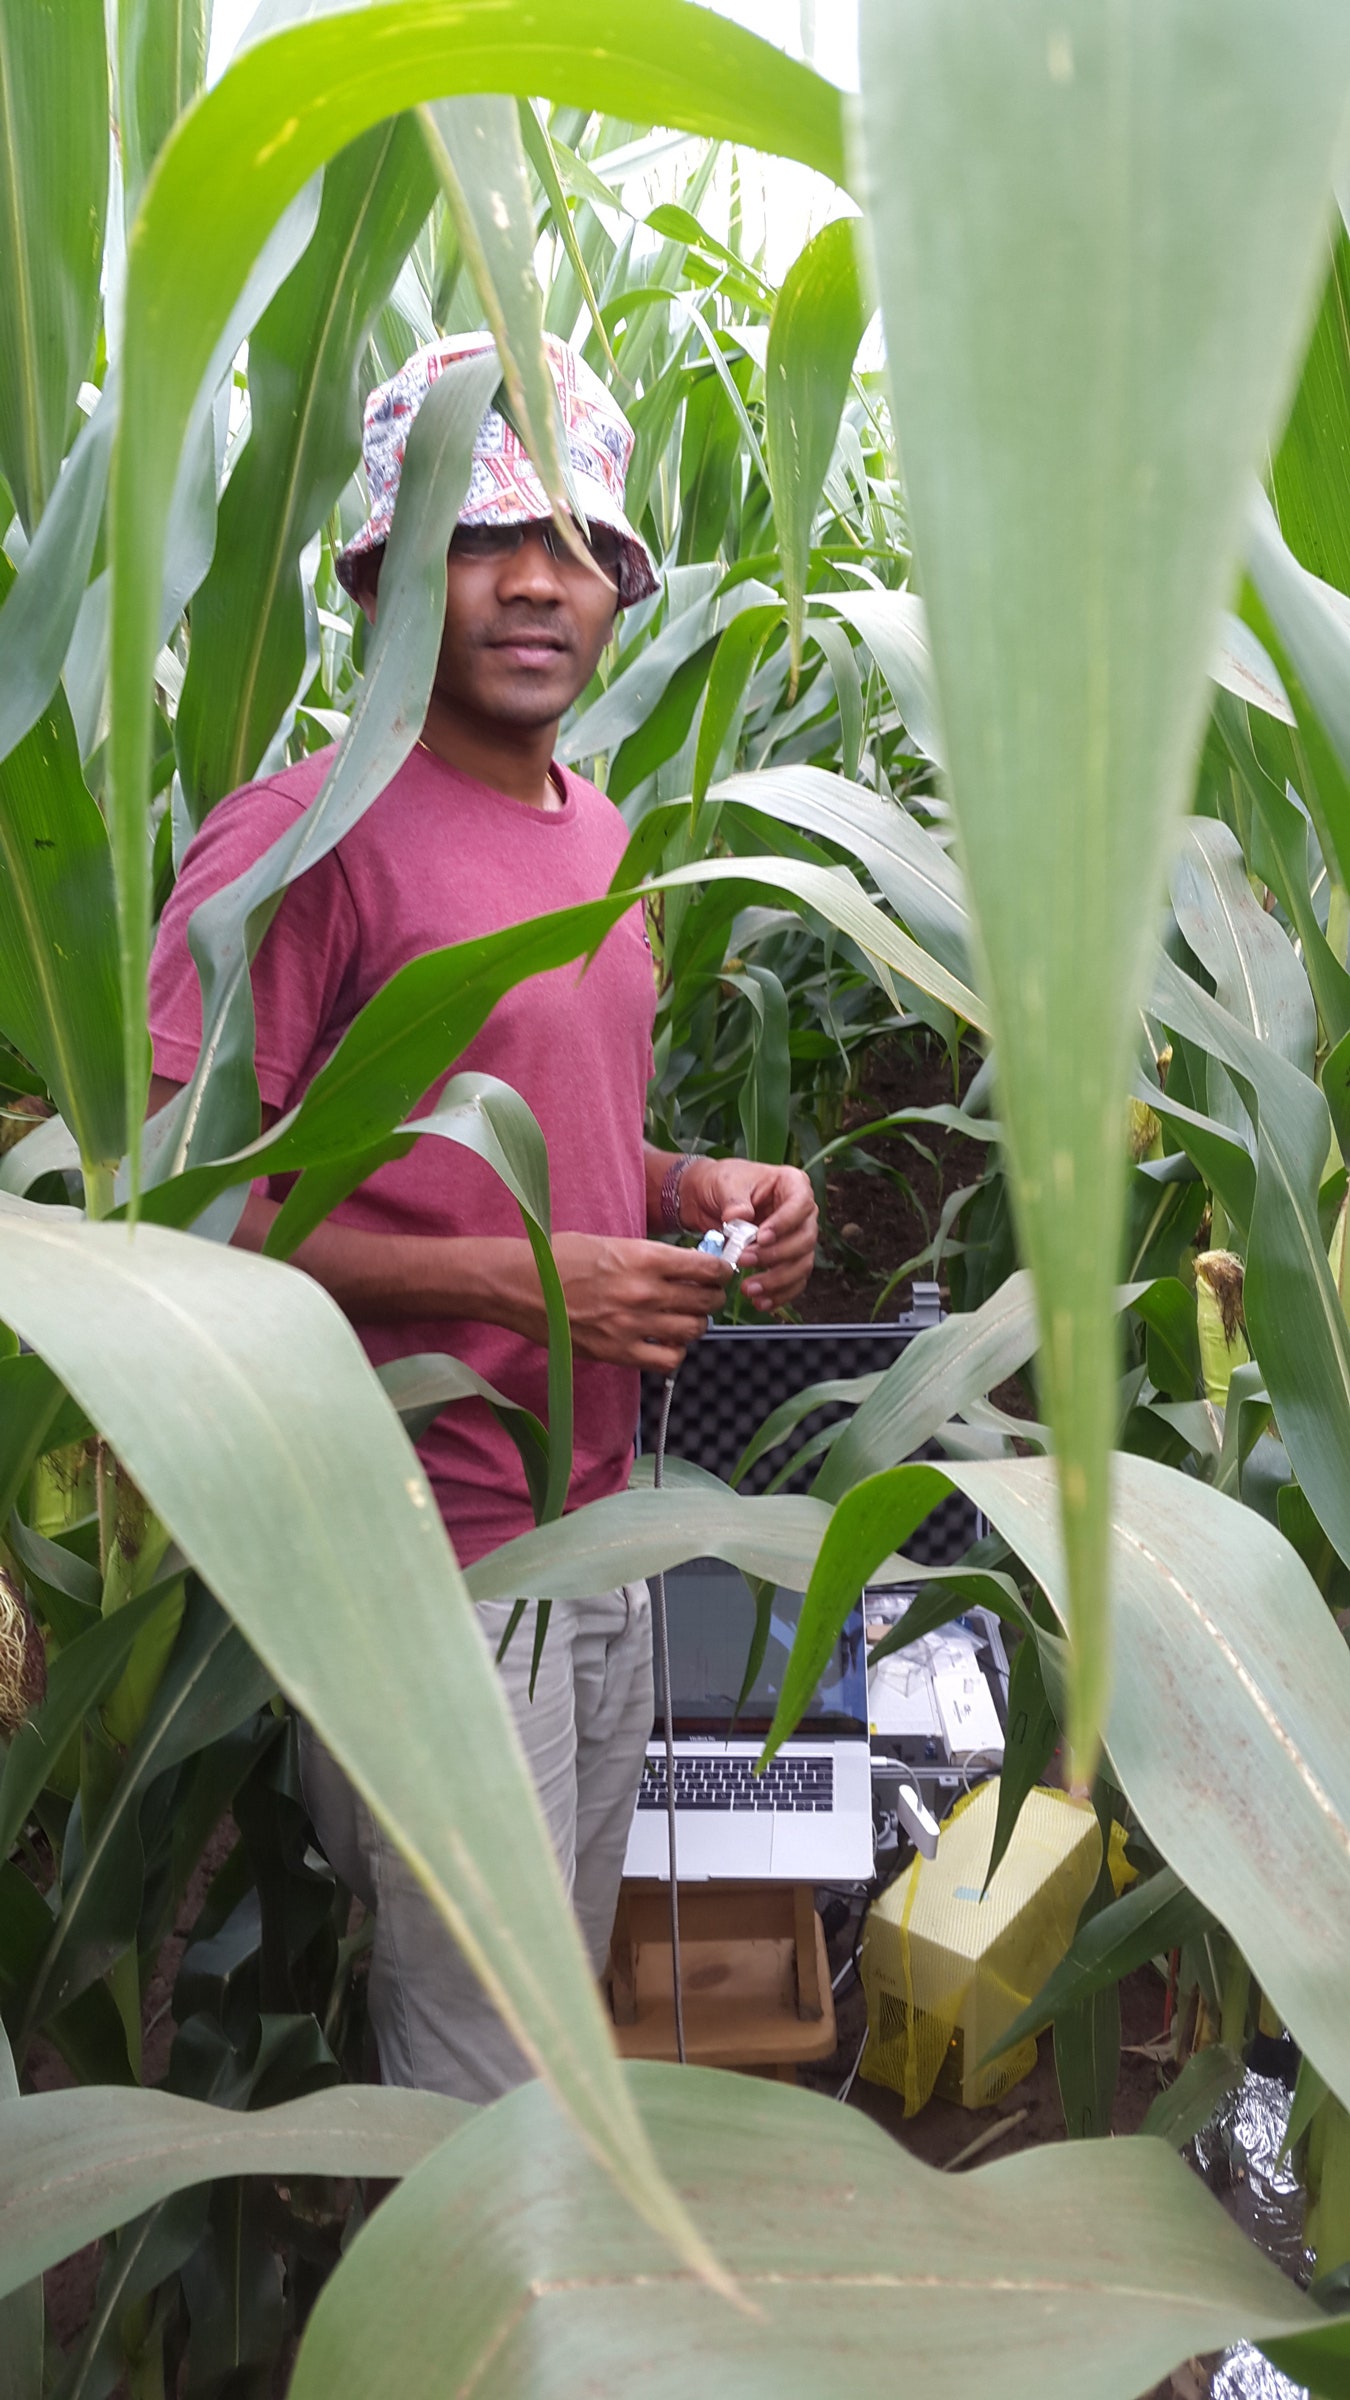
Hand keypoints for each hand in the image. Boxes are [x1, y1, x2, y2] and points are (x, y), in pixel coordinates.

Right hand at [549, 1233, 730, 1371]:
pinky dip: (674, 1353)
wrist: (521, 1284)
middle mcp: (644, 1291)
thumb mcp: (613, 1243)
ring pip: (693, 1331)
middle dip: (712, 1298)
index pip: (707, 1267)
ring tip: (685, 1319)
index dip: (722, 1272)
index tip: (722, 1273)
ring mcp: (633, 1324)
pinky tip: (665, 1342)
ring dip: (695, 1325)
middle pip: (705, 1301)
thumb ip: (652, 1257)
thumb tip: (687, 1267)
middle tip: (707, 1295)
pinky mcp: (618, 1351)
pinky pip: (667, 1360)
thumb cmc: (562, 1258)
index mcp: (644, 1257)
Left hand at [679, 1157, 817, 1313]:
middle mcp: (802, 1213)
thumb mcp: (725, 1183)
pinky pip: (793, 1281)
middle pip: (804, 1239)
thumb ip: (734, 1200)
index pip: (800, 1205)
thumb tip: (738, 1216)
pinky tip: (762, 1303)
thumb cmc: (721, 1183)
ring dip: (777, 1281)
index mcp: (793, 1185)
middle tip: (744, 1260)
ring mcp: (797, 1238)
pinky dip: (779, 1294)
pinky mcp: (788, 1260)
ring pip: (801, 1265)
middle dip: (775, 1255)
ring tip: (749, 1289)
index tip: (761, 1237)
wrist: (706, 1199)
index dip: (784, 1224)